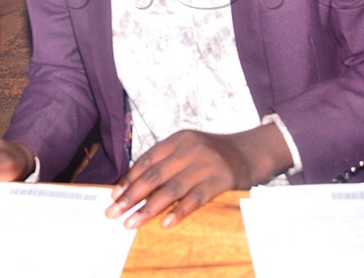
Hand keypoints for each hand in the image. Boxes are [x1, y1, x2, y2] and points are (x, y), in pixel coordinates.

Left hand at [105, 124, 290, 228]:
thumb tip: (134, 186)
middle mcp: (189, 149)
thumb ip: (166, 162)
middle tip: (113, 213)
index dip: (128, 180)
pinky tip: (164, 224)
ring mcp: (205, 164)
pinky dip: (178, 212)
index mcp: (177, 140)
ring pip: (170, 189)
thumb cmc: (213, 155)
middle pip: (154, 176)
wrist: (250, 152)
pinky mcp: (220, 180)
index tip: (113, 196)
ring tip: (131, 223)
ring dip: (148, 209)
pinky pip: (195, 199)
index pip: (146, 161)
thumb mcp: (188, 149)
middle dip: (130, 196)